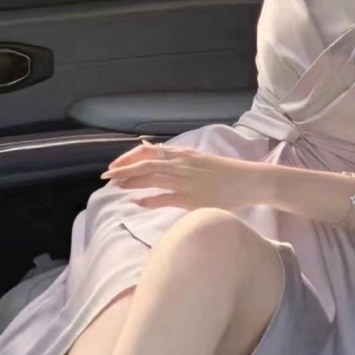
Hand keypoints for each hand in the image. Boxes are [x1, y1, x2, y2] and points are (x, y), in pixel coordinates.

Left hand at [100, 140, 271, 210]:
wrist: (249, 180)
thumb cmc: (226, 173)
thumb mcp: (200, 159)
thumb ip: (180, 159)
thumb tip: (156, 156)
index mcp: (184, 154)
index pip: (149, 152)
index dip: (129, 158)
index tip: (114, 165)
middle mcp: (183, 164)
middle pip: (146, 164)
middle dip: (123, 169)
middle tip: (105, 176)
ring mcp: (187, 180)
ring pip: (152, 178)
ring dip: (131, 182)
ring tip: (116, 186)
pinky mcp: (192, 198)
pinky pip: (165, 198)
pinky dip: (149, 199)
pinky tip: (136, 202)